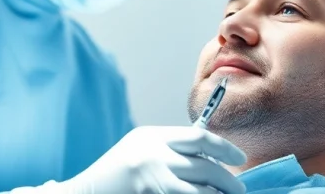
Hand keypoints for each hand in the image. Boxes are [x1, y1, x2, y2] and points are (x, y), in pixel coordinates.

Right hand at [45, 126, 246, 193]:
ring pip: (200, 191)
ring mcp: (151, 179)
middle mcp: (154, 155)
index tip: (240, 157)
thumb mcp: (141, 150)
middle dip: (228, 181)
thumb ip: (171, 149)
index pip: (200, 138)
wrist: (83, 193)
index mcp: (154, 137)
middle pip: (205, 167)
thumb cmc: (116, 174)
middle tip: (241, 189)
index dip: (225, 148)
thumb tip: (211, 158)